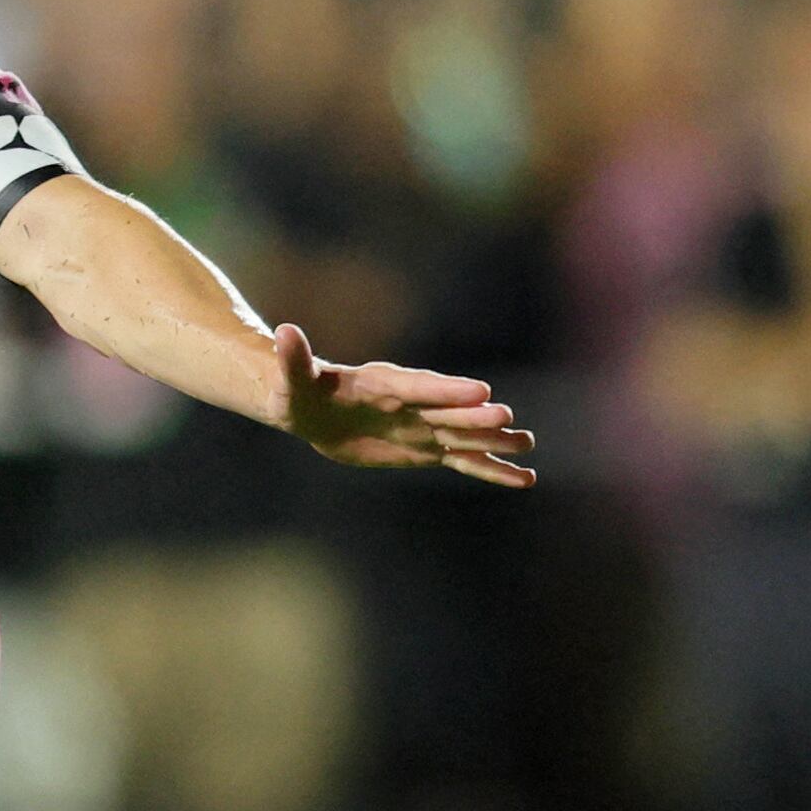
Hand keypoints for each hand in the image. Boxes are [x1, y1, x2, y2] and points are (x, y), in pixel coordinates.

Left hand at [273, 322, 537, 486]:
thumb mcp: (291, 377)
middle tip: (508, 419)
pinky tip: (522, 478)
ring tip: (527, 444)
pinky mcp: (426, 449)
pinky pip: (463, 460)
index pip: (420, 387)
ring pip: (463, 436)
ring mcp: (422, 426)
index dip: (447, 390)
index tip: (479, 390)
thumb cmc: (298, 389)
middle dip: (475, 415)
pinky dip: (490, 468)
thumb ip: (293, 358)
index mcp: (384, 384)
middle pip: (448, 410)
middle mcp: (411, 403)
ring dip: (493, 441)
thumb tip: (283, 332)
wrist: (309, 408)